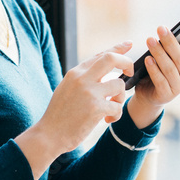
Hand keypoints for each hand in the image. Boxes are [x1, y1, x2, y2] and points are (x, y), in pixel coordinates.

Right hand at [16, 42, 133, 179]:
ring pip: (119, 84)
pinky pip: (118, 106)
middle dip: (126, 62)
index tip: (129, 44)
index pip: (100, 54)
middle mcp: (82, 78)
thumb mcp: (67, 89)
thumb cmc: (59, 115)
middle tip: (130, 72)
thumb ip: (83, 78)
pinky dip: (116, 114)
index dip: (117, 48)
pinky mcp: (96, 108)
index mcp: (75, 72)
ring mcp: (89, 92)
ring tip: (111, 108)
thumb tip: (103, 70)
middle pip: (111, 58)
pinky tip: (107, 120)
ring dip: (120, 97)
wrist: (49, 135)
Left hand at [128, 17, 179, 127]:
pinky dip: (154, 70)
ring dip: (159, 53)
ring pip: (169, 68)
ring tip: (149, 40)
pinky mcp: (166, 94)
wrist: (152, 92)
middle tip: (160, 27)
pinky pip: (160, 81)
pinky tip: (147, 59)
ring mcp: (179, 86)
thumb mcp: (177, 51)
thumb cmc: (166, 66)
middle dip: (171, 42)